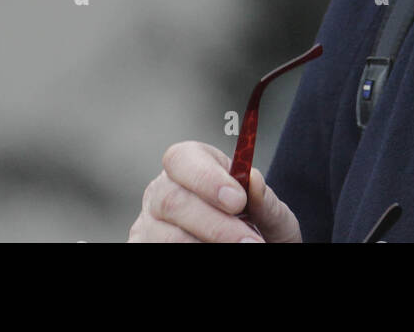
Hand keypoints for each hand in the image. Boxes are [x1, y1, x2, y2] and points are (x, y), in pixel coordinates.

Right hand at [128, 140, 301, 242]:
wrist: (250, 249)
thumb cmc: (258, 230)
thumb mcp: (271, 217)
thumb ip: (266, 202)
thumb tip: (254, 180)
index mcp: (192, 167)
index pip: (182, 158)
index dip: (207, 178)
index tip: (238, 200)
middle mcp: (161, 192)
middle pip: (172, 200)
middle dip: (214, 224)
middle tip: (250, 242)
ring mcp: (148, 225)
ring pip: (166, 236)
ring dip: (206, 245)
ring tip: (241, 251)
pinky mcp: (141, 247)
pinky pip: (159, 252)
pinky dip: (192, 254)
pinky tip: (214, 255)